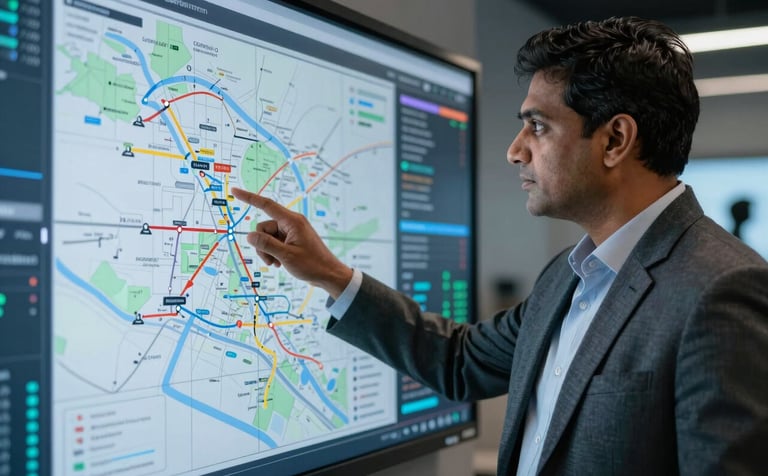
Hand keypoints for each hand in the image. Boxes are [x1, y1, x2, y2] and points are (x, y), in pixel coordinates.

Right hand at [230, 187, 352, 297]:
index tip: (235, 191)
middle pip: (264, 227)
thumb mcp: (286, 256)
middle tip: (271, 261)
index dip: (249, 198)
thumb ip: (266, 244)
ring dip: (268, 251)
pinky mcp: (291, 240)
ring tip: (277, 263)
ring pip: (267, 237)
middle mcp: (291, 223)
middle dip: (262, 244)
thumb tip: (249, 236)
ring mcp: (291, 231)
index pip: (266, 205)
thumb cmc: (312, 265)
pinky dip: (273, 252)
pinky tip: (281, 263)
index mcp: (292, 221)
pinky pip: (274, 242)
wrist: (328, 275)